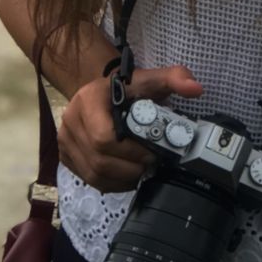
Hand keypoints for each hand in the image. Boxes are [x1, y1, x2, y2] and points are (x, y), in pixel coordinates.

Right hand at [58, 64, 203, 192]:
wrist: (101, 92)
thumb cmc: (126, 88)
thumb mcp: (149, 79)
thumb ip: (174, 79)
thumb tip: (196, 88)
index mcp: (88, 100)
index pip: (104, 137)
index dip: (131, 151)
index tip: (152, 152)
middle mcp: (70, 121)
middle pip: (100, 160)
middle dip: (130, 168)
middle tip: (150, 164)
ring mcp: (66, 141)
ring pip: (94, 175)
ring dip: (122, 178)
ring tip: (141, 171)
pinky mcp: (66, 157)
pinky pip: (90, 179)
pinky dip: (112, 183)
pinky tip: (128, 175)